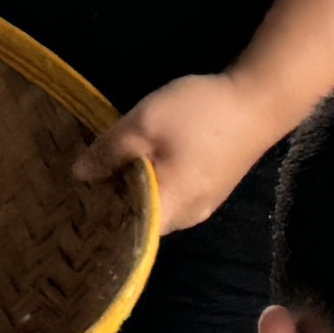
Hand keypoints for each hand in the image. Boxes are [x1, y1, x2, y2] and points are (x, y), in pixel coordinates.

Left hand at [79, 73, 287, 234]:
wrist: (261, 98)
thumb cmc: (201, 114)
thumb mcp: (145, 124)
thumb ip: (109, 152)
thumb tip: (79, 175)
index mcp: (173, 208)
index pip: (128, 234)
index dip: (99, 221)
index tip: (71, 206)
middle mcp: (190, 216)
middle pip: (142, 220)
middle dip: (112, 204)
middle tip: (78, 186)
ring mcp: (203, 202)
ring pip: (157, 205)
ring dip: (131, 191)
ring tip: (101, 173)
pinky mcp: (210, 186)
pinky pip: (172, 193)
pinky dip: (151, 183)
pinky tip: (134, 164)